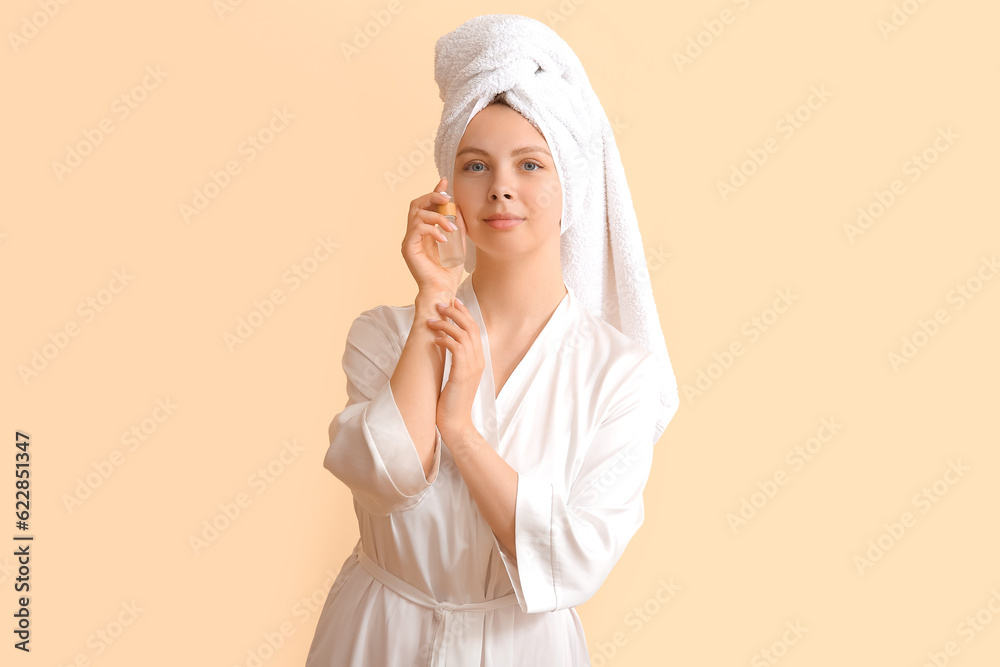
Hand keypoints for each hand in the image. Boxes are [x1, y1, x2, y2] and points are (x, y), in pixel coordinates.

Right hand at [402, 176, 466, 295]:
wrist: (443, 289)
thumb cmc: (449, 271)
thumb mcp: (458, 243)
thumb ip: (457, 226)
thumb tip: (458, 207)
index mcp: (424, 231)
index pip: (426, 205)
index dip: (434, 192)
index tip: (444, 182)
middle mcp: (414, 233)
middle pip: (416, 204)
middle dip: (431, 197)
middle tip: (447, 199)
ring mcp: (409, 240)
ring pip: (417, 214)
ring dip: (437, 217)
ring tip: (451, 228)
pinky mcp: (408, 248)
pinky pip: (417, 229)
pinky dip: (432, 230)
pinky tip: (444, 238)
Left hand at [426, 297, 484, 446]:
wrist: (456, 424)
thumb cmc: (451, 401)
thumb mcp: (455, 376)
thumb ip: (455, 359)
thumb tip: (443, 342)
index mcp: (478, 359)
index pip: (474, 329)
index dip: (464, 313)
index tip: (452, 301)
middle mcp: (478, 361)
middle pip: (470, 327)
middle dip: (455, 312)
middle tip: (440, 304)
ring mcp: (472, 367)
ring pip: (463, 335)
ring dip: (446, 324)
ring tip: (431, 320)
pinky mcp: (462, 374)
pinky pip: (456, 348)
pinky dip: (445, 340)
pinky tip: (434, 339)